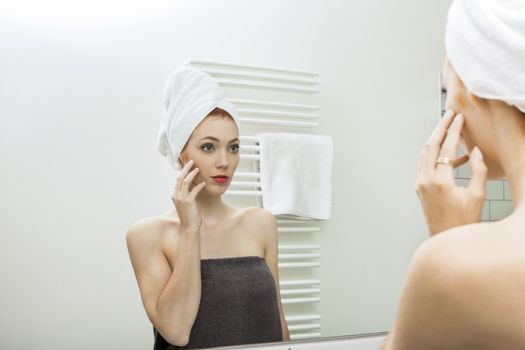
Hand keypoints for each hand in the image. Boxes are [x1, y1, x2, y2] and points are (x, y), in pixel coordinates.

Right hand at [171, 160, 206, 233]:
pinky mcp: (188, 201)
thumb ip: (186, 194)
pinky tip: (204, 183)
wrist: (189, 228)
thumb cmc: (189, 216)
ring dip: (192, 173)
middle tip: (192, 161)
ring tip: (198, 169)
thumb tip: (191, 185)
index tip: (189, 165)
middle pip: (180, 177)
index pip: (178, 179)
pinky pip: (194, 189)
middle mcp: (176, 195)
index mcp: (175, 195)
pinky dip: (199, 185)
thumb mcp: (186, 203)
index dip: (183, 171)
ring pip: (186, 181)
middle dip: (186, 168)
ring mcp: (181, 198)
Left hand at [415, 110, 487, 235]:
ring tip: (449, 129)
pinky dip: (437, 156)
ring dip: (436, 140)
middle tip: (449, 115)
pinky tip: (456, 158)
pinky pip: (426, 165)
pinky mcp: (420, 188)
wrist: (445, 239)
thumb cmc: (464, 221)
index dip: (453, 130)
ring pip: (425, 154)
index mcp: (439, 181)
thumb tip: (475, 152)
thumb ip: (478, 171)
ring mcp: (420, 184)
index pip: (445, 148)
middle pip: (429, 146)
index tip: (459, 117)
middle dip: (439, 128)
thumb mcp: (477, 195)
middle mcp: (425, 180)